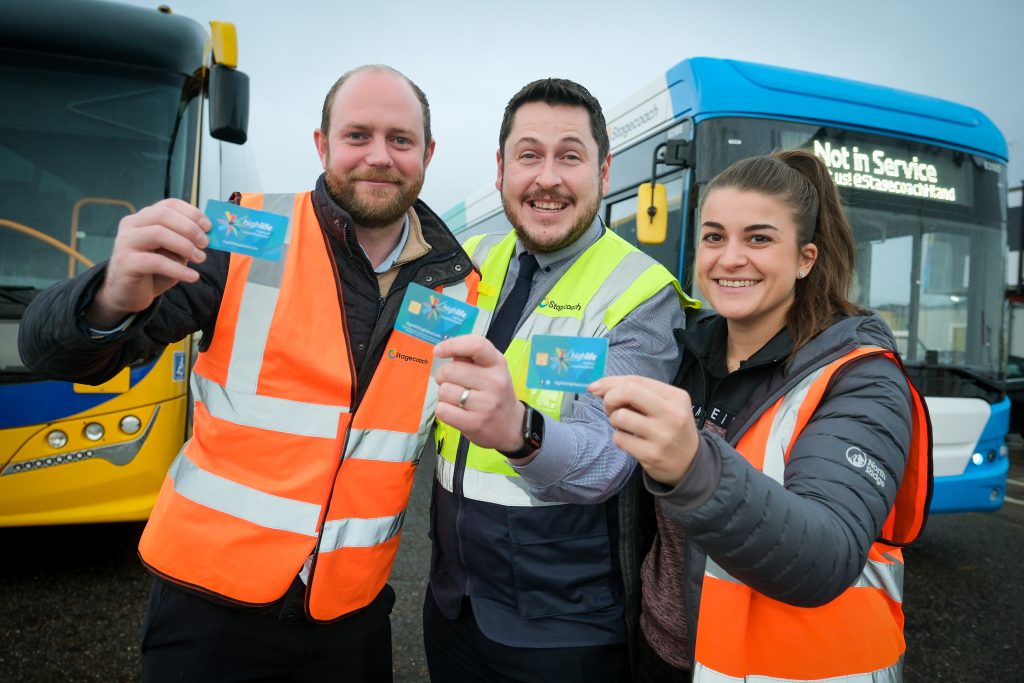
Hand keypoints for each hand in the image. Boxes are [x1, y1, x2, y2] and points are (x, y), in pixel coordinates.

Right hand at [86, 199, 210, 327]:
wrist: (129, 294)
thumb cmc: (153, 271)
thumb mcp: (173, 252)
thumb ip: (186, 240)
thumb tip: (209, 235)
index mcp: (144, 217)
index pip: (169, 204)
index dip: (192, 213)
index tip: (208, 226)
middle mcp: (132, 225)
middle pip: (163, 215)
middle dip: (189, 228)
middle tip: (205, 243)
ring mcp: (126, 242)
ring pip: (158, 233)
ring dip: (185, 245)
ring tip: (200, 258)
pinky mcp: (126, 262)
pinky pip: (155, 261)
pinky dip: (178, 269)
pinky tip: (192, 276)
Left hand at [433, 334, 528, 455]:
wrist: (512, 426)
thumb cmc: (495, 393)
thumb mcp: (491, 370)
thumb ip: (470, 357)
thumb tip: (445, 349)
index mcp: (497, 363)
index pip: (476, 345)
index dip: (452, 345)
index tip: (438, 351)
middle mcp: (495, 382)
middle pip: (451, 370)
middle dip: (442, 376)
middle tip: (450, 382)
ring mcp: (486, 404)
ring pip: (444, 391)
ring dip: (444, 395)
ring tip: (456, 399)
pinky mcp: (475, 423)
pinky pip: (442, 410)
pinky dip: (443, 410)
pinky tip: (455, 411)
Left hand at [589, 375, 698, 486]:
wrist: (690, 464)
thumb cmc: (670, 428)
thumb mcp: (665, 405)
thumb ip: (637, 393)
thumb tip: (596, 387)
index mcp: (677, 397)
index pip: (637, 381)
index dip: (611, 382)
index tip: (594, 388)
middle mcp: (673, 414)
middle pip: (629, 392)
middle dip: (610, 398)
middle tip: (610, 408)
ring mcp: (663, 436)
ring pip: (620, 417)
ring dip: (614, 420)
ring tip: (624, 426)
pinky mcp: (652, 454)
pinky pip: (620, 438)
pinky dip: (619, 437)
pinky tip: (630, 440)